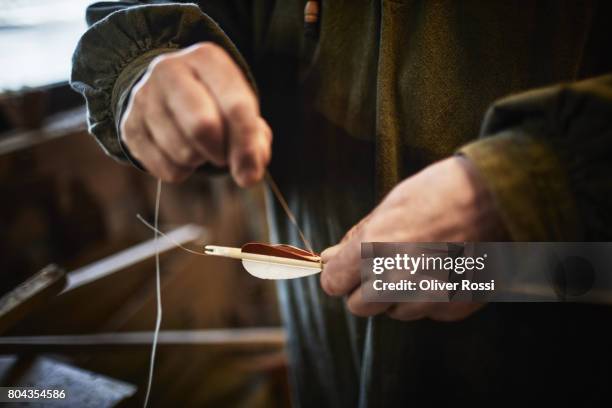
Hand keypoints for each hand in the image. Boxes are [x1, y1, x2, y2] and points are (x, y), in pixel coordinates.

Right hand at [120, 42, 271, 185]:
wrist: (164, 91)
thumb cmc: (214, 102)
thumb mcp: (240, 108)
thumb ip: (255, 139)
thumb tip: (248, 175)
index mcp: (207, 59)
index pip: (236, 106)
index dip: (247, 145)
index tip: (251, 173)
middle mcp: (170, 70)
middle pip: (202, 126)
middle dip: (220, 153)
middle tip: (224, 156)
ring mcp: (144, 97)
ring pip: (183, 152)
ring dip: (200, 161)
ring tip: (201, 147)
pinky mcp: (129, 126)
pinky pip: (164, 168)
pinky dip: (182, 171)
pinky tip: (181, 153)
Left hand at [320, 156, 507, 321]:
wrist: (500, 198)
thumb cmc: (441, 192)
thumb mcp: (391, 205)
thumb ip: (356, 238)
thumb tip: (328, 257)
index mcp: (373, 249)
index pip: (333, 284)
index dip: (339, 274)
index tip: (347, 268)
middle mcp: (397, 279)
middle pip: (359, 306)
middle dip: (365, 289)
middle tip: (385, 265)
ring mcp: (426, 297)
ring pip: (395, 311)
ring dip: (399, 294)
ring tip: (422, 261)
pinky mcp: (453, 307)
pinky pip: (427, 312)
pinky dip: (431, 297)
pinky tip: (445, 269)